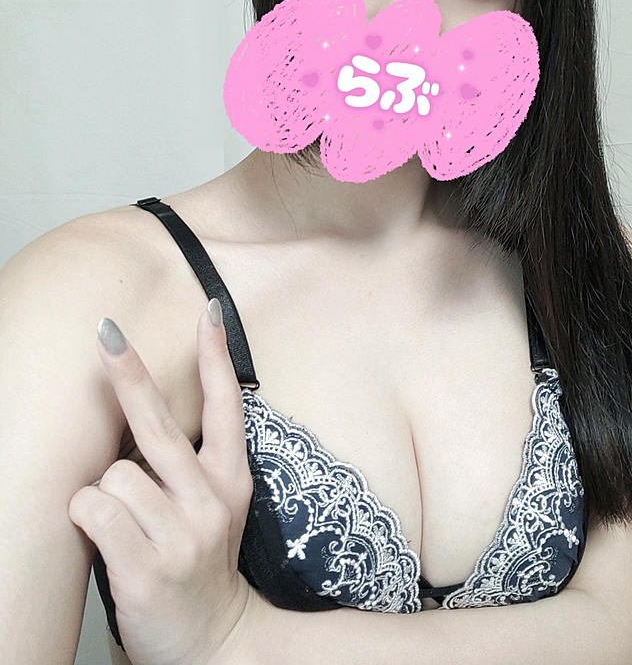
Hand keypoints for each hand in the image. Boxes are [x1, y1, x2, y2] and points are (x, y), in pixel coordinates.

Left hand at [69, 301, 252, 664]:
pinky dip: (88, 520)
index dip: (215, 357)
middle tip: (105, 332)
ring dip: (104, 496)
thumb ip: (188, 465)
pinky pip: (94, 510)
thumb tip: (139, 411)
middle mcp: (210, 501)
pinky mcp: (148, 567)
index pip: (226, 407)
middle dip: (129, 372)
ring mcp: (182, 535)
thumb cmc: (198, 566)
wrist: (213, 646)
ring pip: (113, 474)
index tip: (208, 312)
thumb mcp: (212, 510)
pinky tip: (109, 543)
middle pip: (158, 423)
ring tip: (123, 528)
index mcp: (231, 481)